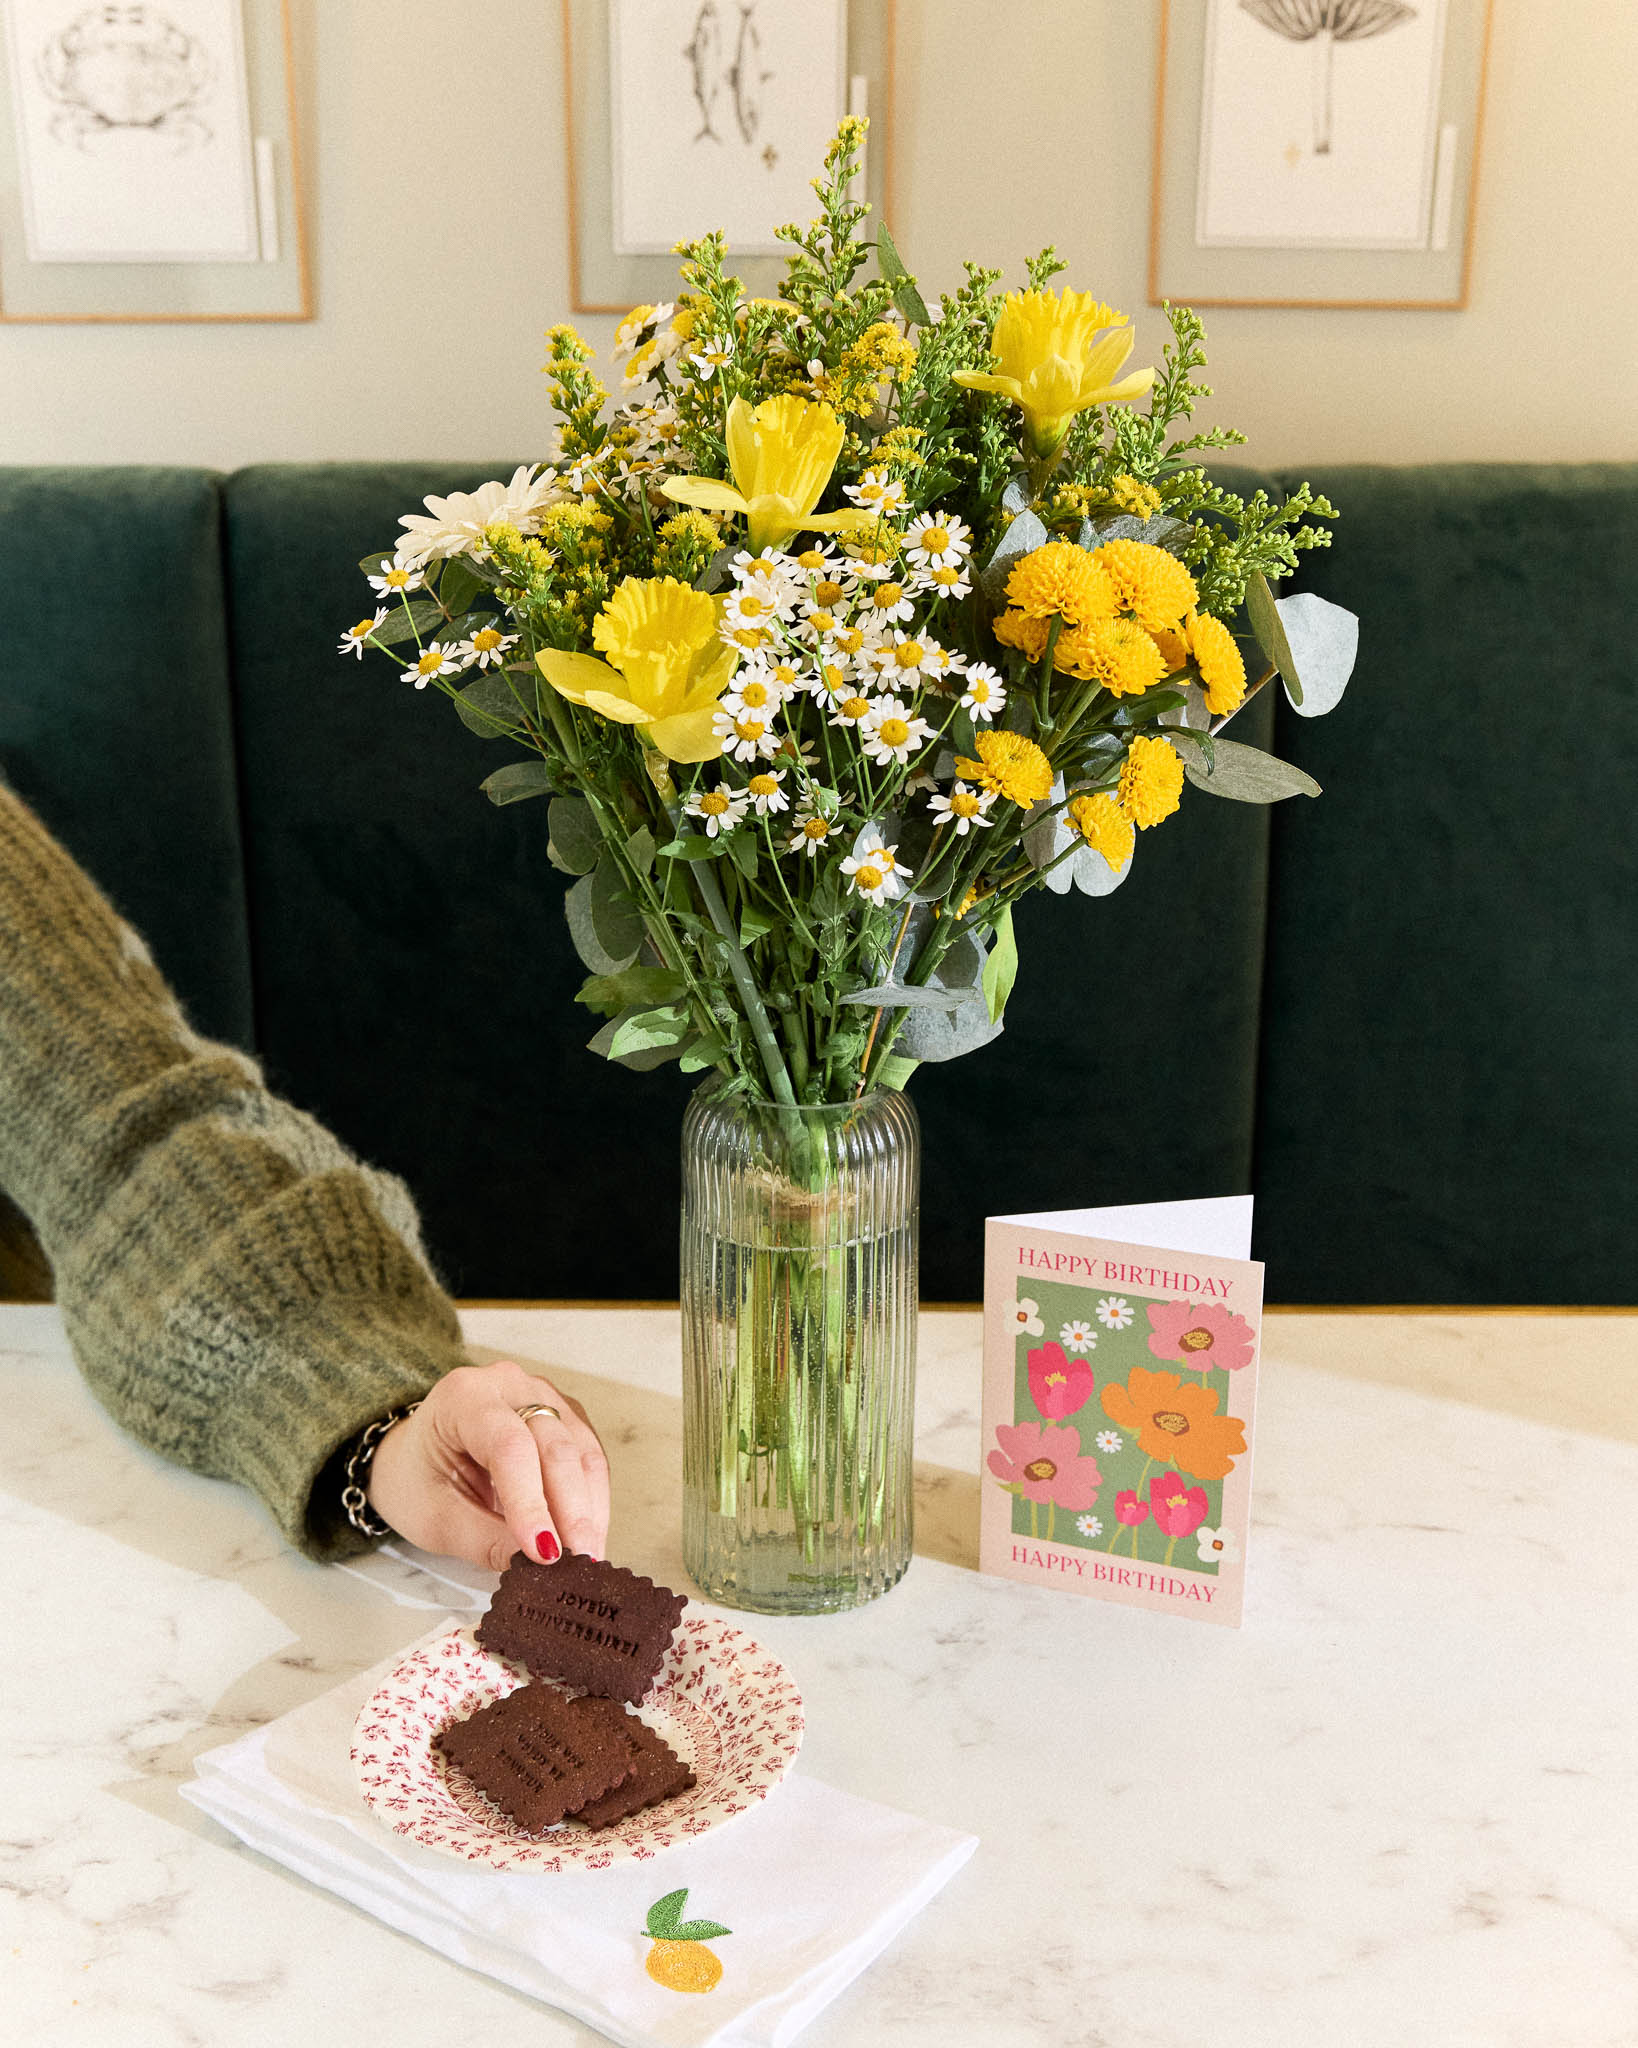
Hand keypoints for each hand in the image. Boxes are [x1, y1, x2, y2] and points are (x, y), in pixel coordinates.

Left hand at [364, 1359, 609, 1571]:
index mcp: (463, 1397)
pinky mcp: (565, 1415)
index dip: (530, 1502)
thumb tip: (536, 1564)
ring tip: (586, 1557)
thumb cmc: (417, 1478)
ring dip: (589, 1509)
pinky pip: (589, 1457)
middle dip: (571, 1511)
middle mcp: (509, 1384)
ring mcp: (542, 1395)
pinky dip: (592, 1500)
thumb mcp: (434, 1517)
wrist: (416, 1454)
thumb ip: (483, 1540)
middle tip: (577, 1563)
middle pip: (555, 1446)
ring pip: (582, 1452)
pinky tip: (588, 1534)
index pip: (508, 1447)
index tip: (544, 1552)